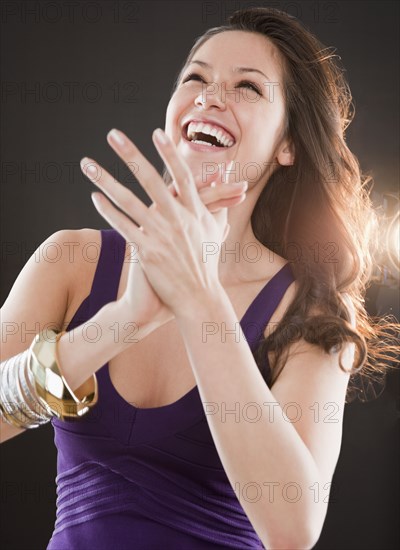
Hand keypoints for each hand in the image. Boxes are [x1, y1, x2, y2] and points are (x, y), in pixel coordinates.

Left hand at [81, 129, 246, 324]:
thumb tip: (226, 177)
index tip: (155, 133)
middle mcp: (177, 218)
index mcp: (194, 211)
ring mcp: (160, 234)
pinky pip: (123, 227)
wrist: (198, 296)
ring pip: (128, 200)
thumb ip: (219, 200)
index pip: (181, 175)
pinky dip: (108, 212)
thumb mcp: (217, 229)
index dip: (169, 153)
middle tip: (112, 134)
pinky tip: (94, 198)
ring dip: (106, 180)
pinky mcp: (146, 251)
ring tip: (87, 164)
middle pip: (150, 179)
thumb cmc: (208, 262)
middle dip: (130, 154)